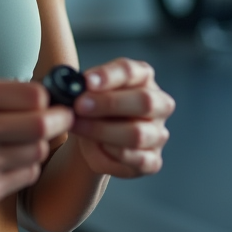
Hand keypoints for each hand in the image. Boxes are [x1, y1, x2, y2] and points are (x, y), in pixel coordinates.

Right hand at [0, 76, 72, 209]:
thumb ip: (2, 92)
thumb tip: (50, 96)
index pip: (34, 95)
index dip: (49, 99)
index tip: (51, 102)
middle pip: (42, 126)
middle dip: (60, 121)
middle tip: (61, 119)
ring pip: (38, 152)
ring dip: (39, 145)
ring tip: (24, 140)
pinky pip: (27, 175)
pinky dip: (26, 166)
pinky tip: (9, 160)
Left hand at [70, 58, 173, 177]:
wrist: (94, 137)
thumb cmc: (93, 107)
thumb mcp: (88, 92)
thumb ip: (84, 88)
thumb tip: (71, 88)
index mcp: (144, 77)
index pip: (131, 71)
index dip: (108, 76)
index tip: (86, 82)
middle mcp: (159, 103)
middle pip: (144, 101)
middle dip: (108, 104)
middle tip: (79, 106)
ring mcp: (159, 133)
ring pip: (137, 134)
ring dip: (102, 131)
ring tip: (77, 127)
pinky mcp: (153, 160)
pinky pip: (137, 160)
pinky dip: (112, 155)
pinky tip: (95, 147)